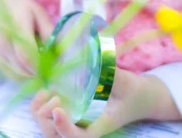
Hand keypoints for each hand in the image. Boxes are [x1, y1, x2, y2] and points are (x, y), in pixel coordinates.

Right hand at [0, 0, 53, 79]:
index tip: (51, 67)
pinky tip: (26, 65)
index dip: (39, 66)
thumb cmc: (20, 6)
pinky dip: (18, 72)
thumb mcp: (39, 13)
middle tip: (47, 68)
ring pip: (14, 73)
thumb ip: (48, 32)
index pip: (26, 56)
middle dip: (36, 72)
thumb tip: (58, 52)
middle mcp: (3, 41)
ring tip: (37, 65)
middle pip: (20, 68)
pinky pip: (7, 71)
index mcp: (17, 28)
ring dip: (28, 73)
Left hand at [30, 68, 153, 137]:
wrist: (140, 98)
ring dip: (41, 114)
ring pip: (49, 131)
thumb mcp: (127, 82)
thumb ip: (112, 71)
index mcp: (100, 125)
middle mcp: (85, 128)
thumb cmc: (135, 92)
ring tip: (46, 93)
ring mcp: (76, 123)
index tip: (58, 110)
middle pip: (57, 137)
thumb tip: (95, 52)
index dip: (64, 128)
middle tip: (55, 98)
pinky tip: (45, 91)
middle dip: (48, 121)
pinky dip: (41, 108)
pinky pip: (49, 119)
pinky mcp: (71, 113)